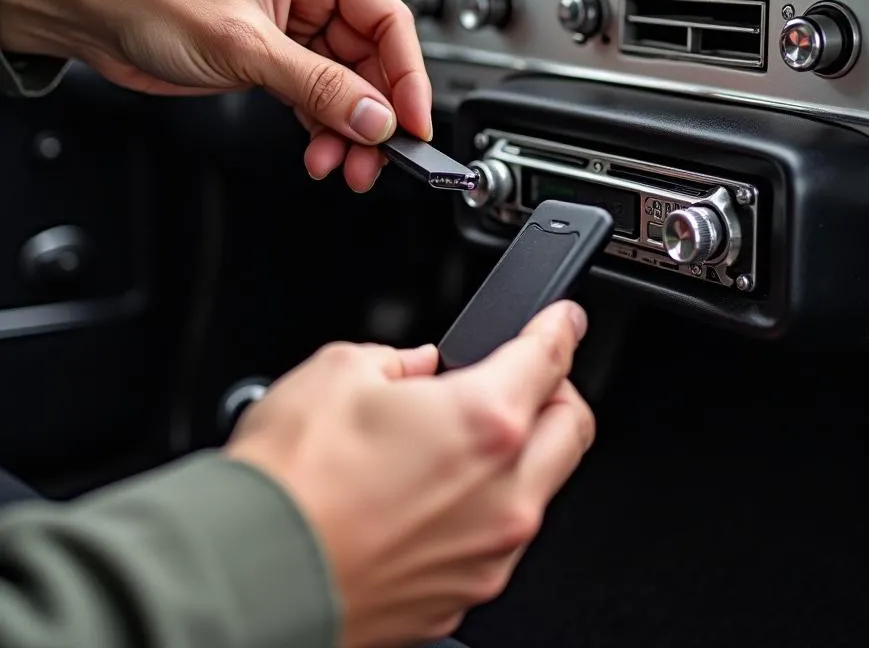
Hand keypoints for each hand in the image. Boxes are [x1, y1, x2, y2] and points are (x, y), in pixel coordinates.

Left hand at [0, 0, 430, 190]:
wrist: (93, 14)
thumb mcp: (246, 45)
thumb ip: (318, 86)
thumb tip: (374, 117)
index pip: (387, 20)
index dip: (407, 76)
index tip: (413, 123)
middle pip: (373, 62)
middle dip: (374, 115)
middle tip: (377, 157)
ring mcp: (296, 30)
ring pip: (348, 88)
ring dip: (349, 131)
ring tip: (344, 165)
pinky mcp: (276, 60)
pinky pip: (319, 100)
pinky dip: (323, 130)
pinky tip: (320, 153)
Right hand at [226, 300, 593, 647]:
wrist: (246, 577)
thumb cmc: (288, 482)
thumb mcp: (339, 371)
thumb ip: (398, 361)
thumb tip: (417, 370)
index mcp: (485, 421)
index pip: (551, 358)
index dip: (560, 327)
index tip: (562, 320)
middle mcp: (504, 494)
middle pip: (573, 428)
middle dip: (557, 395)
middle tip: (522, 381)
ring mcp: (488, 554)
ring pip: (542, 489)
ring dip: (522, 456)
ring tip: (458, 442)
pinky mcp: (462, 597)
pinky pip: (498, 540)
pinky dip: (483, 509)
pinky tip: (430, 496)